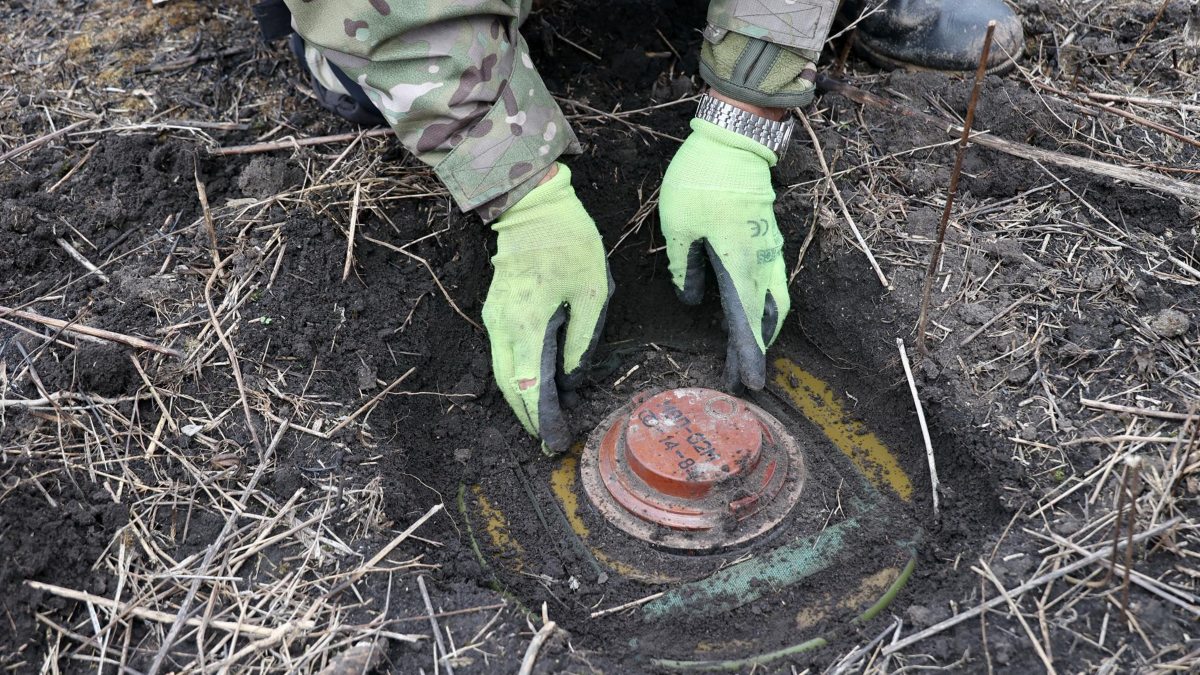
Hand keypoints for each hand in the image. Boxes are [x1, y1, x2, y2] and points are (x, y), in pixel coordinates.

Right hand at [482, 163, 612, 453]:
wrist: (533, 206)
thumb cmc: (569, 243)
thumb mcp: (591, 291)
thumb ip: (581, 339)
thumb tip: (572, 378)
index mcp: (526, 322)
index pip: (528, 384)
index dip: (539, 417)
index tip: (552, 440)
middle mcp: (502, 325)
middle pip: (509, 384)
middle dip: (526, 415)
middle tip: (548, 439)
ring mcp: (494, 318)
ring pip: (503, 371)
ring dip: (521, 397)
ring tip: (544, 419)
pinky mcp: (496, 311)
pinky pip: (504, 353)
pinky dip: (518, 374)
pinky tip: (538, 385)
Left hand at [658, 115, 789, 390]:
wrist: (734, 139)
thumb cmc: (701, 179)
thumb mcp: (678, 225)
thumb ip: (684, 267)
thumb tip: (692, 299)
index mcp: (739, 259)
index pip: (746, 317)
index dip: (749, 353)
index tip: (752, 382)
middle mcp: (761, 258)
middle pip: (767, 316)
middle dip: (757, 349)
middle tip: (744, 377)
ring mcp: (769, 247)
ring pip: (774, 299)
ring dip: (762, 329)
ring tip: (746, 353)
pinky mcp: (766, 237)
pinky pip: (770, 280)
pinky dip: (763, 305)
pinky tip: (747, 314)